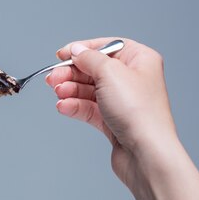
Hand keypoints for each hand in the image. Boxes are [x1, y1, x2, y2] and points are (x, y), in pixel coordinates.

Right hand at [46, 37, 177, 187]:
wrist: (145, 152)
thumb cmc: (138, 111)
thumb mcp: (109, 72)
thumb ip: (89, 58)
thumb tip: (76, 51)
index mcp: (140, 60)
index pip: (106, 47)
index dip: (82, 49)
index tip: (62, 55)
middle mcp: (133, 79)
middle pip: (94, 70)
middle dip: (71, 74)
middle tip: (53, 78)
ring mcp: (123, 101)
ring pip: (89, 90)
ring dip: (70, 90)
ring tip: (58, 94)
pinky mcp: (114, 122)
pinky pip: (90, 109)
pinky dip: (75, 106)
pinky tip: (63, 107)